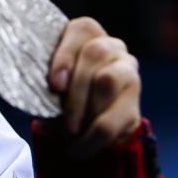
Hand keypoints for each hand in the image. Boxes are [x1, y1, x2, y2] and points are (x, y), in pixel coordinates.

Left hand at [47, 16, 141, 157]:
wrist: (85, 115)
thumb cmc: (60, 89)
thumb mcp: (49, 83)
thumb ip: (47, 89)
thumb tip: (43, 119)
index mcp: (86, 34)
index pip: (81, 30)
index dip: (66, 55)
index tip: (54, 85)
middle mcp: (112, 46)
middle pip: (95, 53)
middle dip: (75, 90)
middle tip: (63, 120)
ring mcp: (128, 70)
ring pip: (108, 80)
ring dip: (86, 111)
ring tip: (71, 134)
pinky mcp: (135, 100)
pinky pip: (120, 117)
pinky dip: (97, 137)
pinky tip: (82, 147)